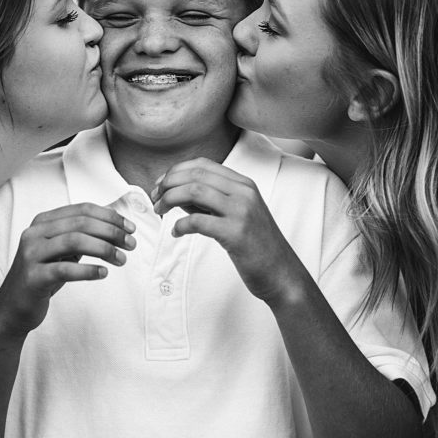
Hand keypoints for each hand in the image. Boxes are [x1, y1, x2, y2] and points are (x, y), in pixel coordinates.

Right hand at [0, 203, 135, 336]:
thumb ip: (81, 236)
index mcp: (44, 221)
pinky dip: (88, 270)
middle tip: (131, 244)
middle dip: (111, 232)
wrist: (13, 307)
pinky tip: (103, 274)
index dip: (110, 216)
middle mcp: (35, 233)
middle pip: (81, 223)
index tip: (130, 228)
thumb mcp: (61, 251)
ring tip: (121, 259)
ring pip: (74, 241)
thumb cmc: (43, 276)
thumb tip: (117, 228)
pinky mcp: (33, 277)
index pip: (82, 209)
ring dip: (104, 249)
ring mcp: (32, 254)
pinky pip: (65, 269)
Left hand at [151, 158, 304, 305]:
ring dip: (169, 199)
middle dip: (168, 183)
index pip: (203, 164)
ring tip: (160, 211)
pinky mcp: (236, 233)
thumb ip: (208, 202)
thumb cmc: (255, 245)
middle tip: (155, 198)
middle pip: (196, 173)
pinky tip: (175, 233)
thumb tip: (176, 193)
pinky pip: (198, 221)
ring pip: (194, 190)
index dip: (176, 171)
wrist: (282, 273)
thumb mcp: (235, 215)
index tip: (160, 184)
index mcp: (243, 184)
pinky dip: (179, 225)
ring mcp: (241, 211)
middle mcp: (244, 192)